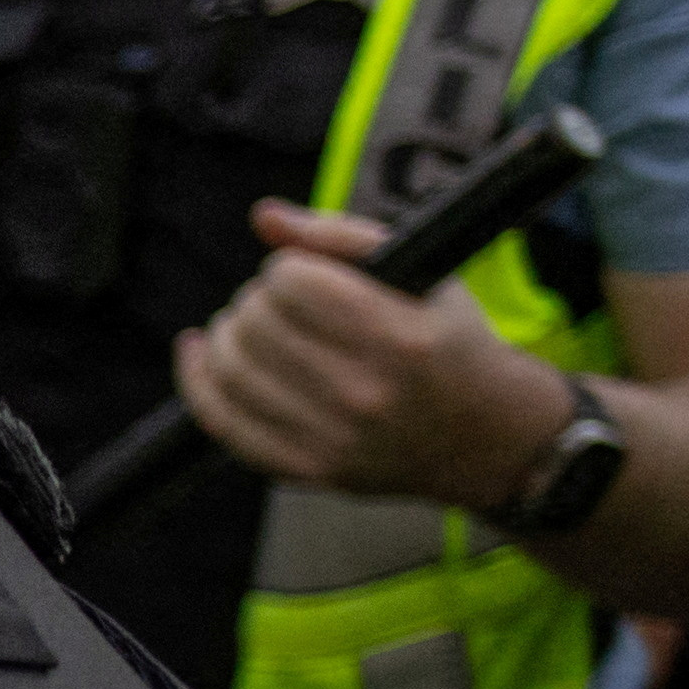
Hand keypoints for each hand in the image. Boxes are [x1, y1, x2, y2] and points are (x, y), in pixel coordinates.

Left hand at [170, 201, 585, 511]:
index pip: (291, 280)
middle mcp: (365, 394)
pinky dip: (198, 380)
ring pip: (231, 369)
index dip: (287, 267)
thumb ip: (342, 236)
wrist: (490, 438)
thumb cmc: (452, 343)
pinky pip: (223, 423)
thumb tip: (265, 217)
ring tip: (247, 325)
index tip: (302, 274)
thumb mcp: (424, 274)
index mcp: (401, 338)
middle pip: (255, 323)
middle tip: (277, 302)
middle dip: (257, 300)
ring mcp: (333, 439)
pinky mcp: (308, 470)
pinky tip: (199, 352)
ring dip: (227, 334)